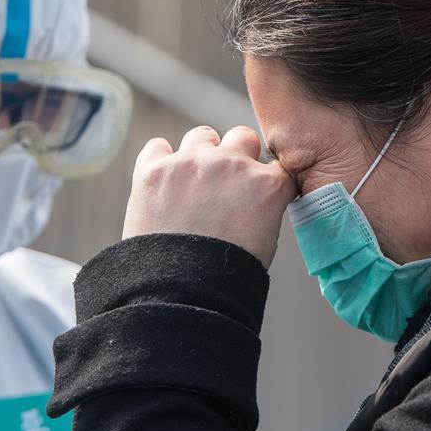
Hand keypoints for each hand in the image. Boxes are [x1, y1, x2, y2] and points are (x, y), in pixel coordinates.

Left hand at [122, 125, 297, 267]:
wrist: (180, 294)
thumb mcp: (265, 239)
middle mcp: (232, 164)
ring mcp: (191, 163)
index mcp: (267, 185)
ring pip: (202, 136)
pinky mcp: (154, 169)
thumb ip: (264, 206)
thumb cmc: (226, 277)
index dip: (265, 178)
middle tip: (224, 185)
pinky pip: (158, 146)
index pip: (276, 164)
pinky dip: (160, 161)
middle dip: (237, 157)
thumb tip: (253, 195)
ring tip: (191, 186)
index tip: (256, 191)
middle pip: (242, 137)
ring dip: (200, 155)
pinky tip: (162, 184)